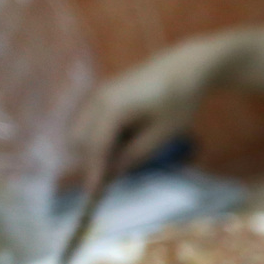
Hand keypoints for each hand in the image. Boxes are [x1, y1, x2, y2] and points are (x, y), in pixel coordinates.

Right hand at [72, 40, 225, 190]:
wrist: (184, 67)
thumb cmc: (179, 99)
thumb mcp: (163, 133)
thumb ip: (136, 154)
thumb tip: (113, 173)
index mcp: (114, 108)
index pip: (95, 148)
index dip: (93, 173)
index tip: (93, 196)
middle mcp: (99, 98)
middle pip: (79, 140)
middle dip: (91, 161)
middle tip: (114, 176)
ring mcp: (99, 94)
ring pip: (80, 130)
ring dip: (94, 149)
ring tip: (124, 155)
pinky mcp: (103, 95)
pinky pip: (89, 121)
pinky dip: (98, 136)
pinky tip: (123, 141)